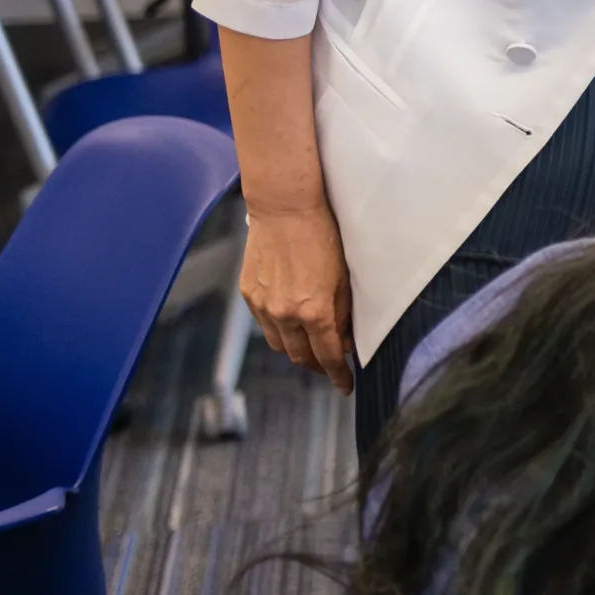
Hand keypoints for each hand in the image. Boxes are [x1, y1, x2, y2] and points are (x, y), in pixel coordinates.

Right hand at [241, 201, 355, 393]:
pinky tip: (290, 320)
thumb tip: (344, 340)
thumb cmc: (323, 235)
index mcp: (314, 311)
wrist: (286, 207)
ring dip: (296, 349)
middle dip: (317, 364)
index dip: (338, 375)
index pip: (327, 356)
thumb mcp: (345, 276)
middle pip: (300, 356)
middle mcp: (285, 314)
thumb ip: (344, 313)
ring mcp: (262, 305)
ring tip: (310, 344)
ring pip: (279, 344)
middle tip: (330, 364)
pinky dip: (279, 328)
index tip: (345, 386)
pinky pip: (264, 323)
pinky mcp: (248, 293)